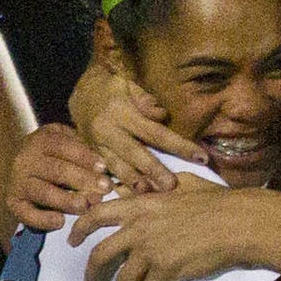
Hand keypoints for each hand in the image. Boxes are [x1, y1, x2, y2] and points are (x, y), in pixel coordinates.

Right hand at [7, 124, 110, 231]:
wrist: (26, 168)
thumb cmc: (57, 156)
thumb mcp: (68, 144)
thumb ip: (84, 151)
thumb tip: (106, 167)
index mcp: (41, 141)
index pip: (63, 146)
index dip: (84, 157)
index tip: (104, 168)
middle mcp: (26, 160)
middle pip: (56, 170)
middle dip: (82, 180)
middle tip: (104, 189)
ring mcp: (18, 182)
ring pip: (43, 192)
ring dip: (66, 200)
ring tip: (85, 206)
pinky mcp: (14, 203)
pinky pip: (27, 213)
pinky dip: (43, 219)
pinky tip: (60, 222)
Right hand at [69, 63, 204, 193]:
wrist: (79, 94)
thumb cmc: (112, 87)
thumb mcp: (128, 83)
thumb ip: (145, 99)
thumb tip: (162, 115)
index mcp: (122, 112)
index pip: (155, 132)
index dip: (178, 145)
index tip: (201, 157)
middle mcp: (109, 130)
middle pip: (135, 153)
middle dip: (153, 171)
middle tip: (171, 186)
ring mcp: (99, 145)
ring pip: (117, 167)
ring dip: (133, 182)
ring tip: (148, 195)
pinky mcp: (93, 156)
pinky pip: (105, 172)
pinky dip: (116, 184)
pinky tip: (128, 197)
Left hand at [71, 174, 244, 280]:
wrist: (235, 222)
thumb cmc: (216, 201)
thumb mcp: (183, 185)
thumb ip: (161, 189)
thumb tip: (154, 188)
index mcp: (139, 206)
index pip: (98, 215)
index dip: (80, 229)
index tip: (71, 241)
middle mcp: (138, 228)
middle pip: (101, 256)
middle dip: (92, 276)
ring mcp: (150, 251)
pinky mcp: (165, 271)